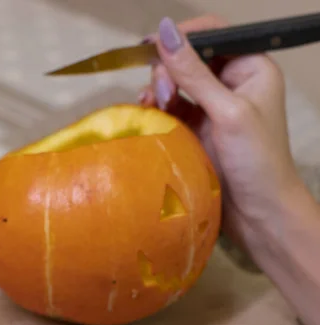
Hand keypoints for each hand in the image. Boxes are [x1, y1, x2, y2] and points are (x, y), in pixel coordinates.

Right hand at [138, 15, 308, 251]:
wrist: (257, 212)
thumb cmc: (256, 160)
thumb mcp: (227, 112)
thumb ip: (194, 73)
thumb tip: (165, 30)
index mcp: (250, 68)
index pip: (214, 34)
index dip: (183, 36)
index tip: (153, 46)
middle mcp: (230, 82)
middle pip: (189, 57)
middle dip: (168, 70)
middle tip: (161, 94)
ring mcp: (211, 105)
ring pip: (175, 81)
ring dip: (159, 88)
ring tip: (152, 105)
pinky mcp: (195, 126)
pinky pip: (170, 105)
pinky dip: (156, 106)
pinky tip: (147, 112)